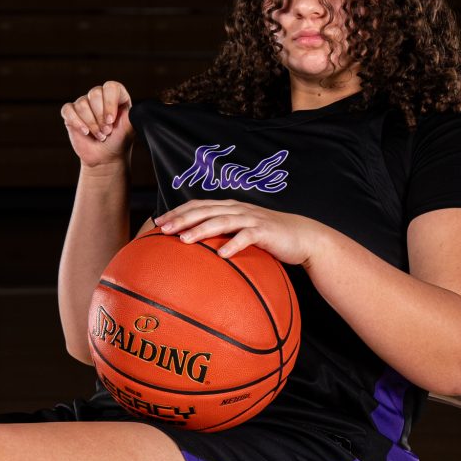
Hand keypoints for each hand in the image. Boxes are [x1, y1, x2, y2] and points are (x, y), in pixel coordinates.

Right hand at [61, 80, 132, 167]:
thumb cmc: (118, 141)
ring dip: (91, 124)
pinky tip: (85, 132)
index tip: (111, 120)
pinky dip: (77, 122)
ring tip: (99, 134)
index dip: (110, 103)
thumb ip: (132, 114)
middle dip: (100, 117)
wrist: (105, 158)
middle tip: (106, 131)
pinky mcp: (71, 113)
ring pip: (82, 104)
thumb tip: (133, 109)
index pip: (111, 87)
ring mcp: (84, 104)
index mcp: (116, 96)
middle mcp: (99, 97)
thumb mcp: (130, 128)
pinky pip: (68, 110)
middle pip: (95, 93)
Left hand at [151, 199, 322, 266]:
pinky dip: (233, 244)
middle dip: (182, 219)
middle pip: (205, 210)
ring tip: (184, 240)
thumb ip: (222, 234)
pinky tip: (221, 255)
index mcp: (230, 207)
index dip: (178, 211)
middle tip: (163, 229)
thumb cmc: (268, 237)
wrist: (302, 236)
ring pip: (222, 221)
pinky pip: (247, 237)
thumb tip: (197, 248)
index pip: (198, 205)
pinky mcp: (265, 231)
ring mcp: (251, 219)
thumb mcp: (242, 232)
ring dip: (201, 229)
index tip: (158, 222)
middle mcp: (238, 209)